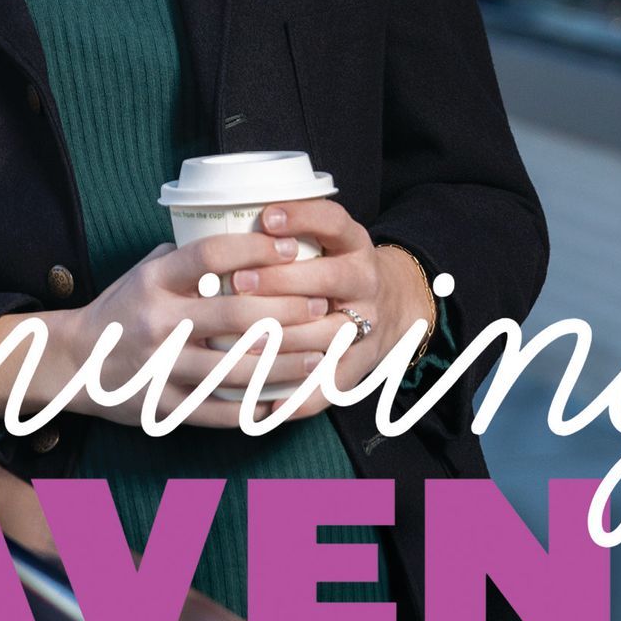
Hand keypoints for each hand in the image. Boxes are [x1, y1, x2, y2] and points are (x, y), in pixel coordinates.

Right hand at [0, 228, 344, 432]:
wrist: (73, 363)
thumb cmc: (122, 309)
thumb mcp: (144, 272)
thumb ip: (187, 257)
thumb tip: (242, 235)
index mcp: (154, 281)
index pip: (210, 256)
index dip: (253, 249)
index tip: (290, 247)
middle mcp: (158, 322)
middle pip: (235, 314)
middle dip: (287, 311)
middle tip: (324, 306)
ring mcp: (160, 368)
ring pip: (235, 368)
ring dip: (285, 363)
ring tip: (322, 355)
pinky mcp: (162, 408)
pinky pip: (217, 411)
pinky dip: (255, 409)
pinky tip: (288, 401)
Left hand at [222, 198, 433, 416]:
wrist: (395, 306)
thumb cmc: (338, 266)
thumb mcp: (330, 239)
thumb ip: (292, 232)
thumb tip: (226, 219)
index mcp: (354, 243)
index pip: (333, 222)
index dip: (301, 217)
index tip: (266, 216)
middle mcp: (366, 280)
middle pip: (329, 278)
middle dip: (281, 281)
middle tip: (239, 281)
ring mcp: (367, 325)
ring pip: (328, 335)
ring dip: (286, 339)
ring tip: (243, 341)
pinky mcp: (360, 366)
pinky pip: (331, 386)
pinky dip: (300, 399)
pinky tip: (267, 405)